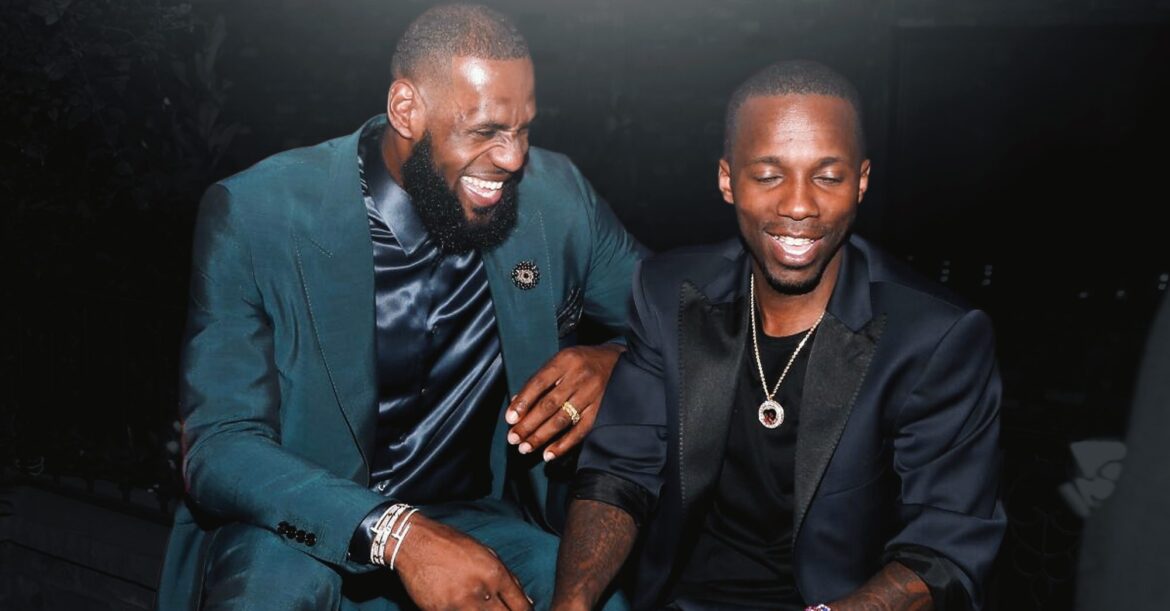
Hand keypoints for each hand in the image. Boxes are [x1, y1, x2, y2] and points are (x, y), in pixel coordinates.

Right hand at [392, 513, 531, 609]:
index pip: (520, 606)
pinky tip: (462, 608)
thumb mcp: (486, 553)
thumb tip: (526, 600)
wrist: (414, 543)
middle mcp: (479, 591)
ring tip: (478, 606)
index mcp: (494, 574)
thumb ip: (508, 577)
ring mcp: (459, 605)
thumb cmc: (452, 545)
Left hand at [505, 344, 624, 461]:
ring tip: (525, 448)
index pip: (539, 383)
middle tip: (513, 439)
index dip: (523, 402)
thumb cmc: (583, 361)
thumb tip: (517, 404)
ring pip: (562, 419)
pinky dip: (564, 444)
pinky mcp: (600, 410)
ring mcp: (591, 394)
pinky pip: (580, 430)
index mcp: (565, 360)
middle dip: (528, 424)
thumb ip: (541, 380)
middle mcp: (578, 377)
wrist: (618, 361)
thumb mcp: (562, 360)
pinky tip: (549, 454)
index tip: (509, 419)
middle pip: (548, 404)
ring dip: (541, 436)